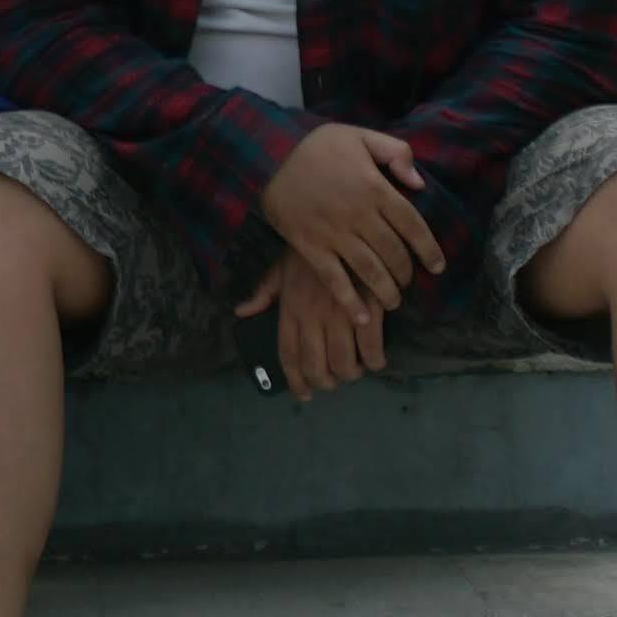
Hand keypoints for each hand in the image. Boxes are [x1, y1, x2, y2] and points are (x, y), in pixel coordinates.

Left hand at [238, 251, 381, 402]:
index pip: (288, 355)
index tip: (304, 395)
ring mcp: (339, 314)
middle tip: (334, 382)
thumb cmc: (310, 248)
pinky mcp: (366, 308)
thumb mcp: (281, 267)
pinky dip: (374, 360)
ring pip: (344, 363)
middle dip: (325, 383)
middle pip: (317, 367)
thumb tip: (241, 313)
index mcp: (290, 309)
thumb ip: (263, 293)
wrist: (342, 221)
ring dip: (350, 374)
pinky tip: (375, 360)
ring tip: (354, 370)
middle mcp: (312, 317)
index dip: (296, 381)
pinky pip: (371, 348)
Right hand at [259, 125, 443, 313]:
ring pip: (370, 271)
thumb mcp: (360, 135)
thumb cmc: (317, 145)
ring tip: (393, 301)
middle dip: (406, 272)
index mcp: (374, 187)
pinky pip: (335, 281)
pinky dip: (350, 302)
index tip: (438, 266)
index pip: (412, 223)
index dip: (429, 248)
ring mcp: (334, 234)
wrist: (268, 154)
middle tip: (408, 281)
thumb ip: (395, 152)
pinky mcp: (311, 248)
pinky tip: (361, 318)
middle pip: (393, 252)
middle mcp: (359, 214)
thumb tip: (420, 184)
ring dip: (386, 291)